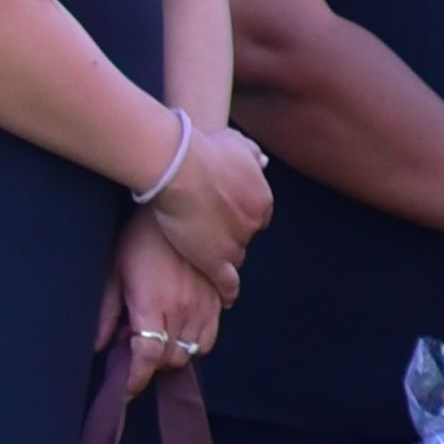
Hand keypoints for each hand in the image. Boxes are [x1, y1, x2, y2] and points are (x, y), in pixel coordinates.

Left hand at [103, 214, 219, 366]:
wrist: (179, 206)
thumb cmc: (139, 237)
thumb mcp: (114, 272)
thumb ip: (107, 311)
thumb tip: (99, 344)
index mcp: (153, 307)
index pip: (147, 359)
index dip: (135, 381)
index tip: (124, 390)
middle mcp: (183, 311)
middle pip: (171, 359)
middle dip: (152, 362)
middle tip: (134, 344)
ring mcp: (205, 305)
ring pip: (195, 350)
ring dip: (175, 351)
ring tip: (158, 335)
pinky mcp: (218, 296)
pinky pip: (212, 333)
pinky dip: (197, 339)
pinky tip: (179, 324)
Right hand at [139, 119, 273, 285]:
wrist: (181, 165)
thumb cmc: (204, 149)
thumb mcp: (236, 144)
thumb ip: (250, 154)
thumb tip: (261, 160)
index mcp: (261, 199)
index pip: (255, 216)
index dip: (238, 216)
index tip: (224, 215)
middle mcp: (254, 223)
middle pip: (245, 237)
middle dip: (231, 235)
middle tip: (211, 233)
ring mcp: (235, 243)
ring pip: (234, 258)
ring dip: (223, 258)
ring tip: (209, 260)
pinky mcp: (214, 260)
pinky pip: (225, 282)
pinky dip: (226, 291)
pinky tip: (225, 299)